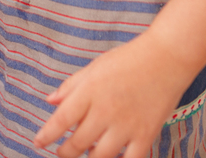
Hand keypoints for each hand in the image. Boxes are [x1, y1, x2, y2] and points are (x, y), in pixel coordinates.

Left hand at [34, 32, 192, 157]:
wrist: (167, 57)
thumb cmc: (129, 59)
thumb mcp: (95, 66)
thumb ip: (72, 86)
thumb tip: (51, 101)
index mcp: (90, 91)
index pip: (61, 119)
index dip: (47, 135)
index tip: (38, 142)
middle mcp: (105, 110)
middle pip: (78, 143)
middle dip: (66, 152)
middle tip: (63, 152)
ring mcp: (126, 125)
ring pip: (100, 157)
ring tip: (86, 155)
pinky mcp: (146, 134)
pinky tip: (114, 157)